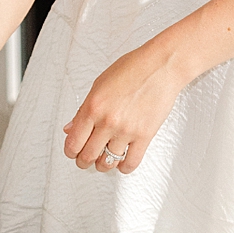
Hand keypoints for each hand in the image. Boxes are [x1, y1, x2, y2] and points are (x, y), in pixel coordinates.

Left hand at [63, 40, 191, 174]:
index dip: (70, 152)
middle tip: (86, 159)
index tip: (73, 152)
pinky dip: (124, 167)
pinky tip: (122, 161)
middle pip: (87, 156)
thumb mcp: (100, 84)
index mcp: (93, 107)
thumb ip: (83, 109)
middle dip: (83, 161)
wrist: (162, 65)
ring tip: (104, 159)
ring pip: (107, 162)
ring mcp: (126, 130)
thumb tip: (71, 128)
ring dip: (103, 165)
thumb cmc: (134, 68)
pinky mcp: (145, 135)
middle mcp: (107, 121)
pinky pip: (131, 162)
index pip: (73, 142)